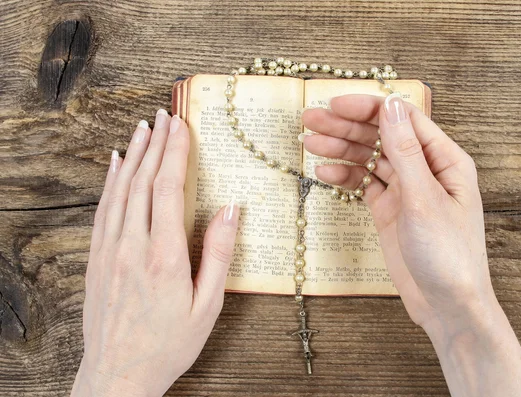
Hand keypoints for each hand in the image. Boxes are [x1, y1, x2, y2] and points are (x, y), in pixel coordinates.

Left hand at [71, 111, 239, 396]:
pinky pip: (102, 209)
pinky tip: (113, 165)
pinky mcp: (97, 259)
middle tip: (164, 115)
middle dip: (155, 144)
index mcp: (165, 257)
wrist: (118, 375)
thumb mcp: (207, 305)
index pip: (167, 190)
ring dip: (131, 156)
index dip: (174, 153)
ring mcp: (110, 251)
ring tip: (142, 129)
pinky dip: (109, 182)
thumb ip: (220, 254)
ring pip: (119, 190)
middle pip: (142, 182)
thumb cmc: (168, 344)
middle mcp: (133, 247)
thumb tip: (231, 210)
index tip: (181, 127)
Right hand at [302, 93, 491, 330]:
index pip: (402, 120)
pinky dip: (345, 176)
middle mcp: (425, 170)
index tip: (335, 105)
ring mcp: (406, 190)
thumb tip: (392, 106)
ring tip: (310, 143)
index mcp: (444, 160)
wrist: (447, 305)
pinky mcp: (390, 210)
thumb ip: (406, 151)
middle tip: (310, 121)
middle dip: (346, 128)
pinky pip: (364, 184)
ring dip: (340, 150)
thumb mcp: (424, 199)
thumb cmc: (449, 255)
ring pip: (370, 159)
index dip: (367, 108)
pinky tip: (324, 171)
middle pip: (381, 136)